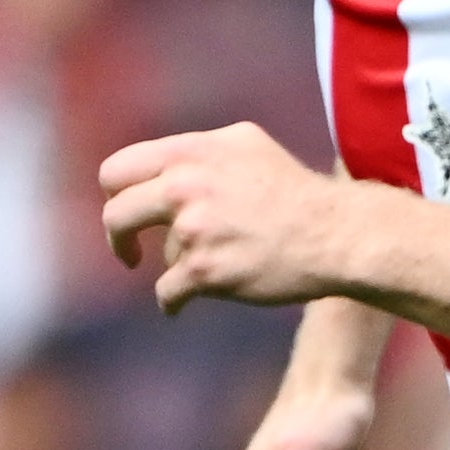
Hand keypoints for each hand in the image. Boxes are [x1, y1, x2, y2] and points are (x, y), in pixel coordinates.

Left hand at [101, 124, 350, 311]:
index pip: (117, 170)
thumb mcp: (245, 144)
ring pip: (160, 257)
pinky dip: (173, 302)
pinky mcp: (205, 271)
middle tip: (130, 253)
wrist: (333, 234)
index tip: (129, 213)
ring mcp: (194, 229)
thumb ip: (198, 150)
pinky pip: (167, 292)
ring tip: (219, 265)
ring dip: (182, 266)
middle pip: (117, 215)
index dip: (116, 195)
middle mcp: (185, 185)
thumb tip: (162, 167)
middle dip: (120, 238)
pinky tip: (182, 305)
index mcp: (190, 152)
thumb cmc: (294, 192)